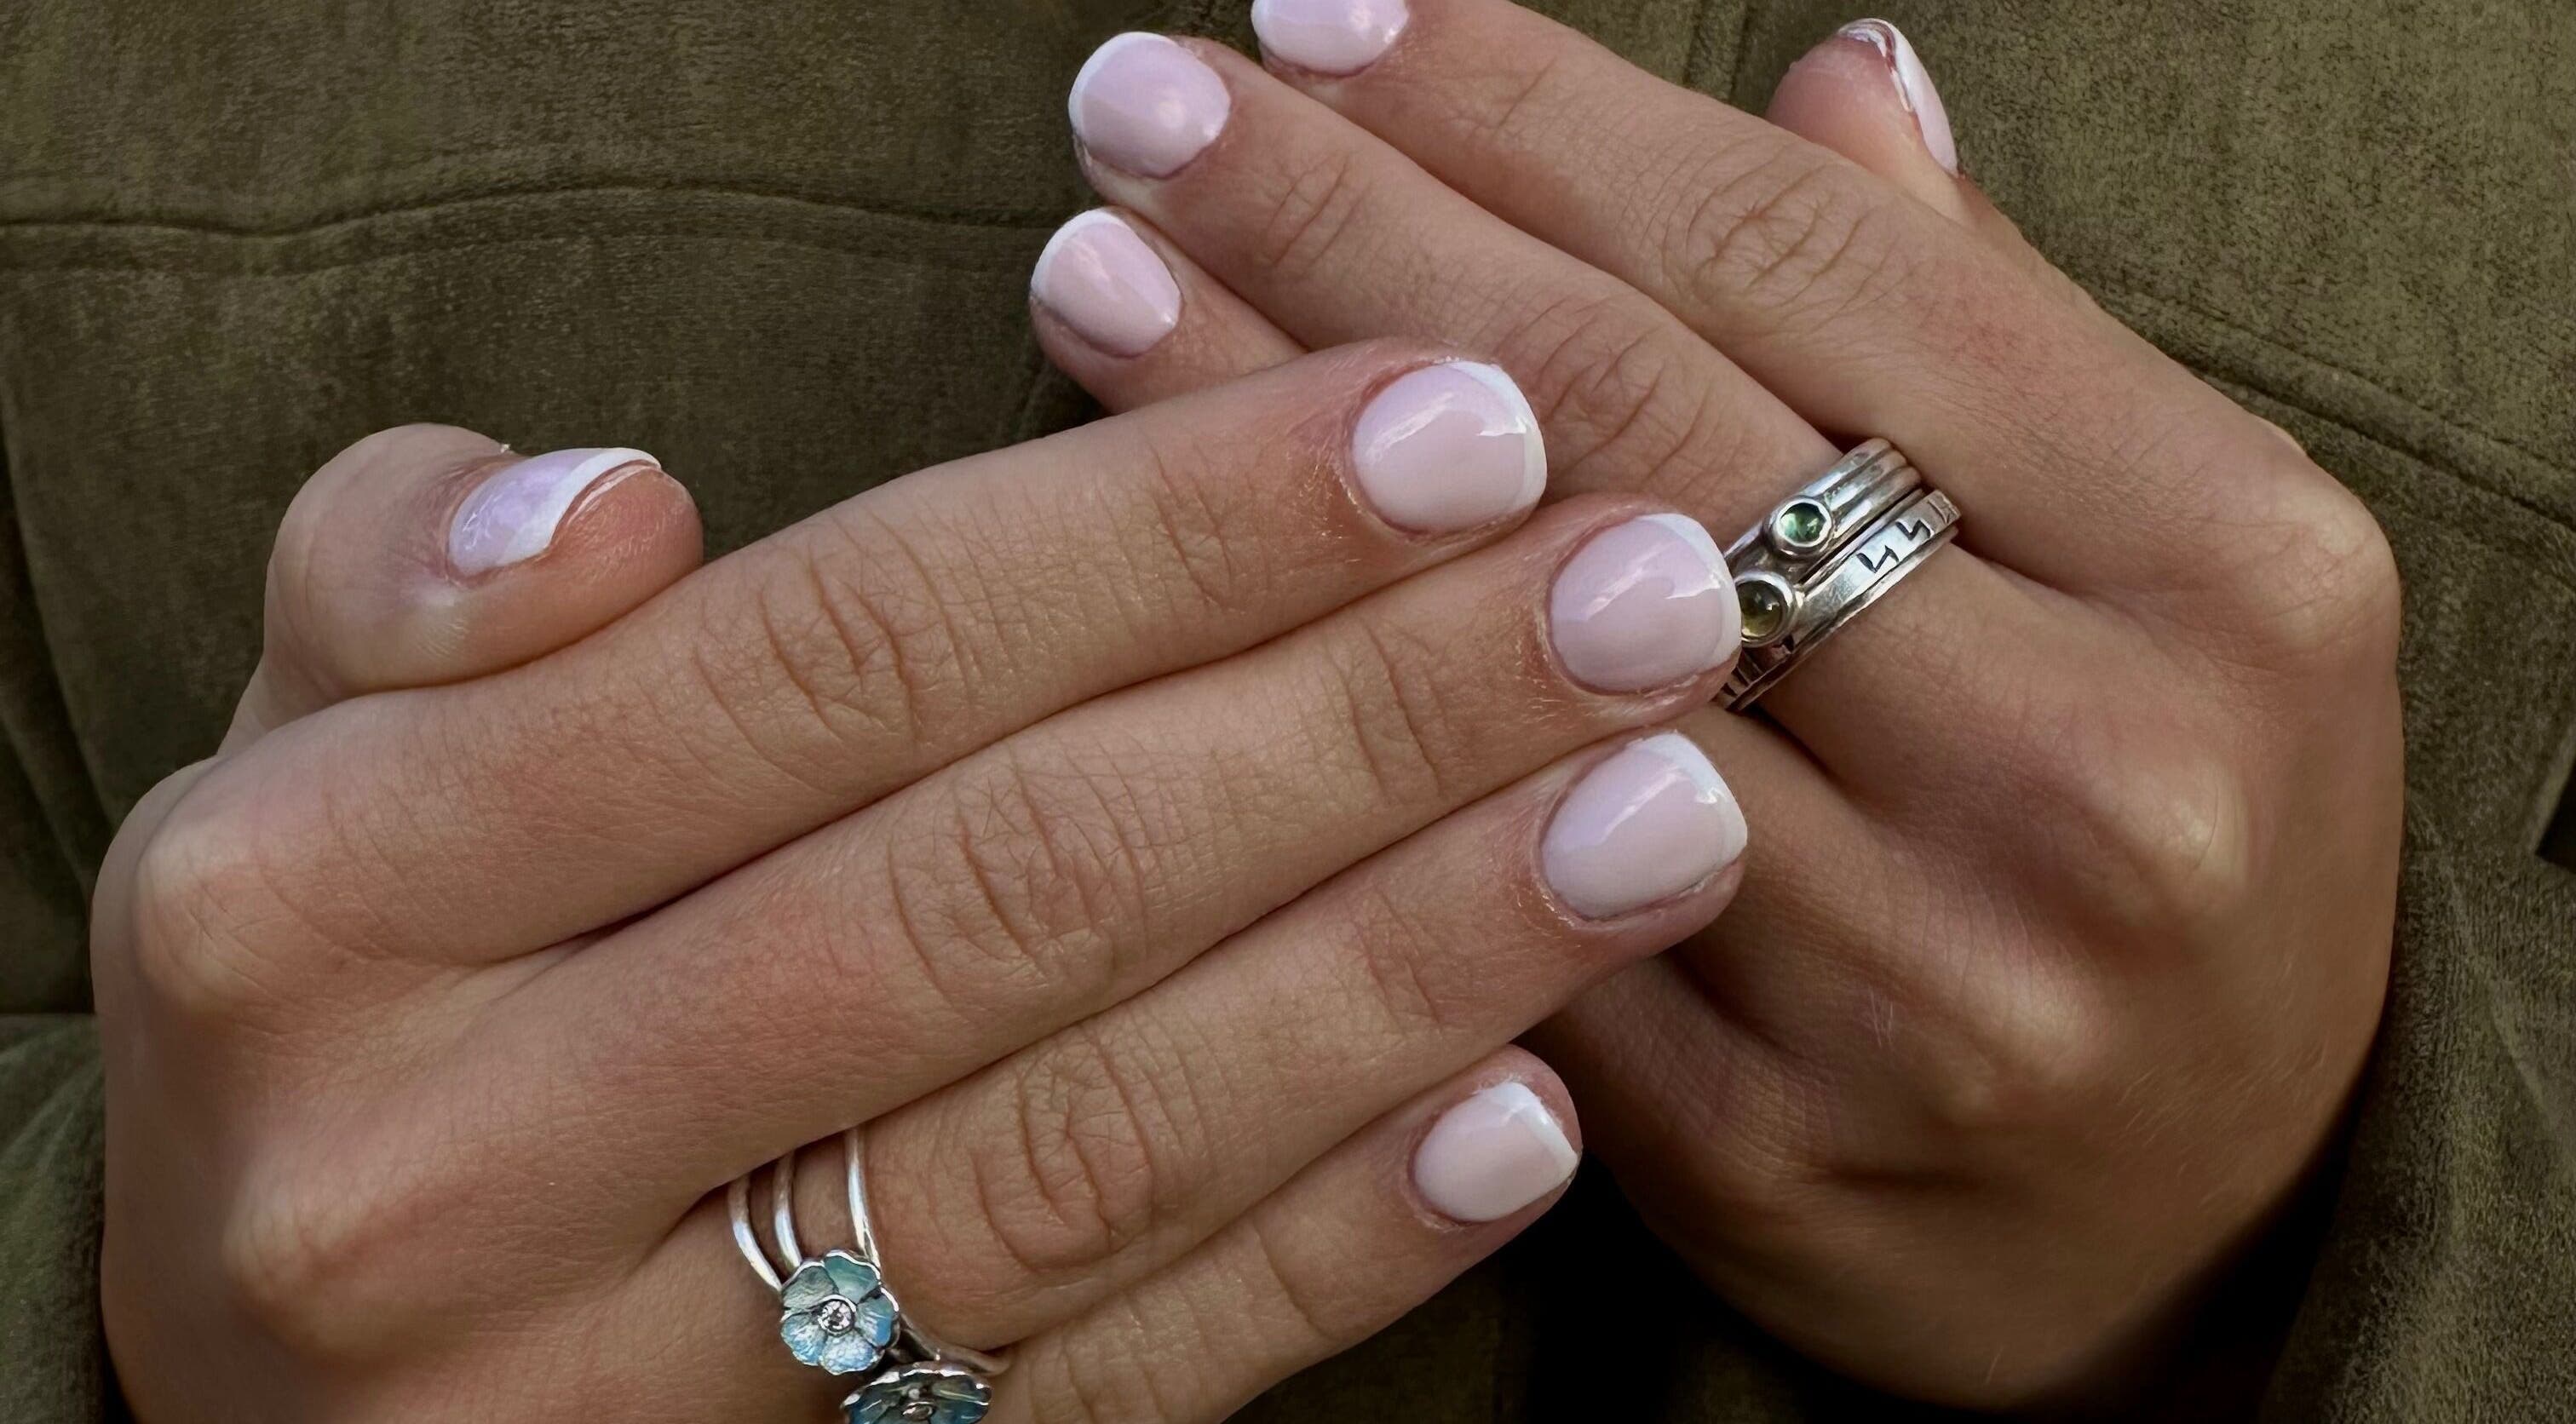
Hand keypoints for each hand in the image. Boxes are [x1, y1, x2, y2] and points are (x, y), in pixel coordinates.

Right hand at [95, 353, 1758, 1420]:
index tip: (1448, 427)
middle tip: (1643, 596)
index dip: (1170, 531)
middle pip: (996, 894)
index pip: (831, 663)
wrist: (269, 1375)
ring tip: (1658, 814)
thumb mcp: (300, 745)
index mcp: (310, 902)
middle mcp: (438, 1165)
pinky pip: (1094, 1390)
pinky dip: (1323, 1248)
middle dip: (1361, 725)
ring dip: (1406, 968)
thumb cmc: (343, 984)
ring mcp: (612, 1395)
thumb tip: (624, 508)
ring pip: (1082, 1152)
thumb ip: (411, 583)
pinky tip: (1527, 1112)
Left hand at [1030, 3, 2402, 1404]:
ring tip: (1086, 283)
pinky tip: (1151, 589)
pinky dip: (1304, 721)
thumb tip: (1825, 74)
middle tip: (1142, 109)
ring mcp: (1923, 983)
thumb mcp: (2168, 550)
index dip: (1533, 112)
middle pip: (1638, 423)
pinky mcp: (1758, 1152)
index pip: (1806, 263)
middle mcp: (2092, 771)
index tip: (1328, 16)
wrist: (2212, 1211)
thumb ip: (1982, 321)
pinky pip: (1479, 901)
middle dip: (1350, 230)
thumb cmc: (2168, 807)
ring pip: (1520, 657)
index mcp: (2222, 563)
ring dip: (1264, 451)